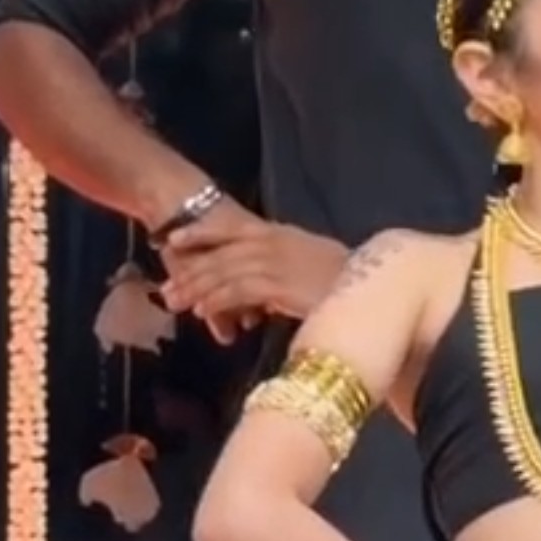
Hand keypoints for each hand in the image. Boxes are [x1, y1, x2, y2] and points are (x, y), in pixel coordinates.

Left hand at [160, 208, 347, 337]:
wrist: (373, 287)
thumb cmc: (347, 282)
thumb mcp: (311, 265)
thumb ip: (284, 269)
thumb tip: (265, 291)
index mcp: (279, 233)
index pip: (231, 228)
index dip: (200, 233)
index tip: (174, 241)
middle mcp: (273, 241)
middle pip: (220, 252)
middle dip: (191, 269)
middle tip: (166, 287)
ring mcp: (275, 261)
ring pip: (223, 271)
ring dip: (197, 288)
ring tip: (176, 303)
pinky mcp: (278, 283)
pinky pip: (237, 290)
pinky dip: (217, 300)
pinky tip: (203, 312)